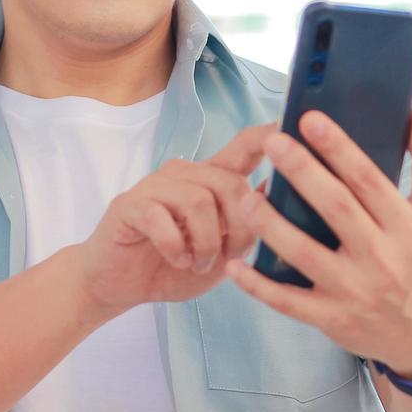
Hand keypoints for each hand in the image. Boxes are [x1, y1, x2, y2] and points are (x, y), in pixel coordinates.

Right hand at [74, 121, 277, 311]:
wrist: (120, 286)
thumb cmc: (174, 266)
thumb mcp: (224, 250)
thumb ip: (249, 224)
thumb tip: (279, 191)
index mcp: (212, 180)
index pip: (245, 146)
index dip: (269, 135)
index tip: (292, 126)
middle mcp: (185, 174)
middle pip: (230, 184)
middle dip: (239, 228)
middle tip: (227, 258)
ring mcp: (155, 186)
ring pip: (200, 201)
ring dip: (207, 243)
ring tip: (199, 262)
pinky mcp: (130, 204)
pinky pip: (163, 218)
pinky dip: (176, 247)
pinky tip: (177, 259)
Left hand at [224, 108, 411, 377]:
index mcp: (407, 227)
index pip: (369, 179)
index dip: (339, 147)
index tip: (310, 120)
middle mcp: (381, 258)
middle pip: (335, 208)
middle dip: (302, 172)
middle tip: (273, 143)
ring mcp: (354, 291)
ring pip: (304, 253)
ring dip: (271, 224)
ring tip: (247, 196)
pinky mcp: (333, 318)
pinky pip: (288, 302)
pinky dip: (258, 286)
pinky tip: (235, 265)